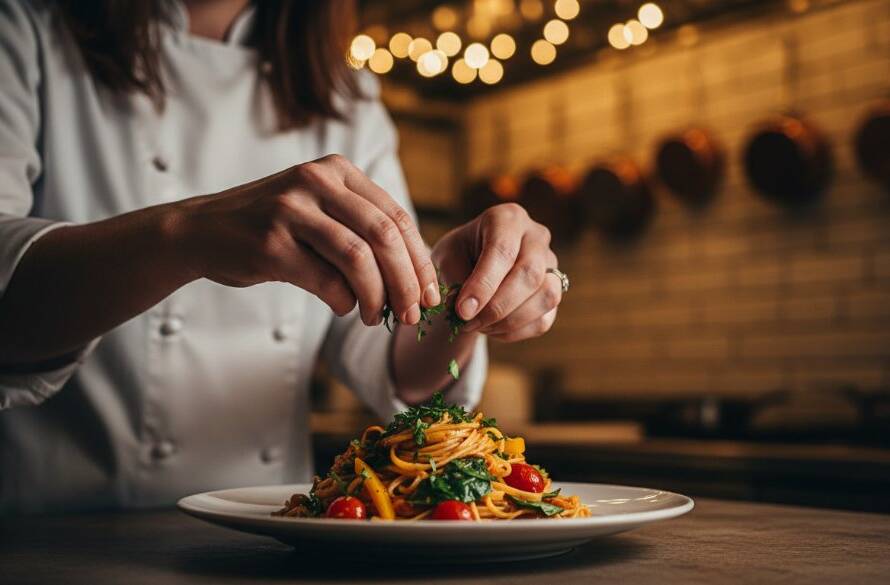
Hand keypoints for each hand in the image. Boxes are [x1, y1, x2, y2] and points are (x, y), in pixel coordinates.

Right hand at [169, 154, 439, 324]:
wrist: (201, 230)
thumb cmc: (272, 227)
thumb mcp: (320, 210)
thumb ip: (362, 230)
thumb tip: (414, 280)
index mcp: (337, 170)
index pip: (396, 216)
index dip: (419, 259)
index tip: (430, 293)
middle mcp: (316, 180)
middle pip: (384, 235)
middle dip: (407, 281)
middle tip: (413, 314)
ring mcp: (291, 209)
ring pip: (359, 257)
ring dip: (377, 296)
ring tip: (377, 318)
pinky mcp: (271, 242)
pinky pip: (325, 279)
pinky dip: (343, 301)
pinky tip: (343, 308)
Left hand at [431, 203, 561, 341]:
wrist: (475, 262)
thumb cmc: (460, 254)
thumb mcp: (447, 256)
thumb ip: (453, 276)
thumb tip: (465, 308)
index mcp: (508, 219)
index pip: (502, 251)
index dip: (483, 285)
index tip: (462, 311)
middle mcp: (537, 237)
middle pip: (530, 275)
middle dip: (497, 307)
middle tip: (467, 322)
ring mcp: (551, 265)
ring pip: (546, 297)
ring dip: (509, 321)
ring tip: (478, 326)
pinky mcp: (555, 292)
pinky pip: (543, 319)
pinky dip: (514, 331)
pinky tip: (491, 328)